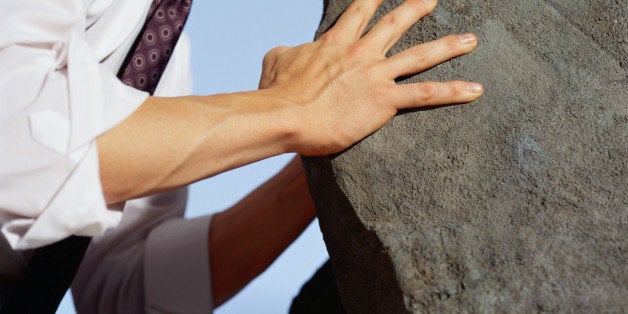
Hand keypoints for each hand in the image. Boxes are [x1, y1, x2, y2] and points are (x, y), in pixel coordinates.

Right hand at [258, 0, 482, 155]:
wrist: (286, 115)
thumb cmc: (278, 91)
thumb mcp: (277, 58)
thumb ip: (291, 50)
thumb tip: (293, 49)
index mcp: (336, 42)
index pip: (360, 10)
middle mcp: (361, 52)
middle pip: (396, 22)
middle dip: (417, 7)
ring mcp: (376, 74)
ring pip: (421, 54)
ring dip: (449, 46)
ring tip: (471, 40)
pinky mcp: (385, 100)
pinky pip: (426, 94)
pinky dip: (454, 92)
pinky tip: (475, 90)